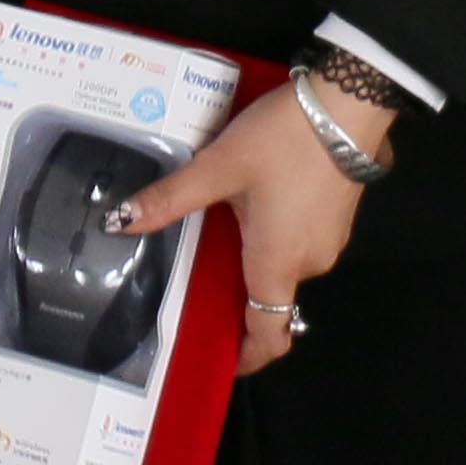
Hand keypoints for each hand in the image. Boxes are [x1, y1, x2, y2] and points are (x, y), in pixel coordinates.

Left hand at [113, 79, 386, 376]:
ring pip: (286, 266)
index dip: (246, 358)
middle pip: (271, 298)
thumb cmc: (282, 143)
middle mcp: (309, 263)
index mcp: (277, 264)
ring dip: (257, 258)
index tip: (220, 359)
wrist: (347, 105)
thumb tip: (118, 222)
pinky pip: (301, 242)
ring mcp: (330, 241)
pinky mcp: (339, 216)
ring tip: (222, 228)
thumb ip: (170, 199)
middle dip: (238, 291)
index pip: (269, 336)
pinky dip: (277, 237)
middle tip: (199, 270)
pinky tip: (255, 203)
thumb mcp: (217, 167)